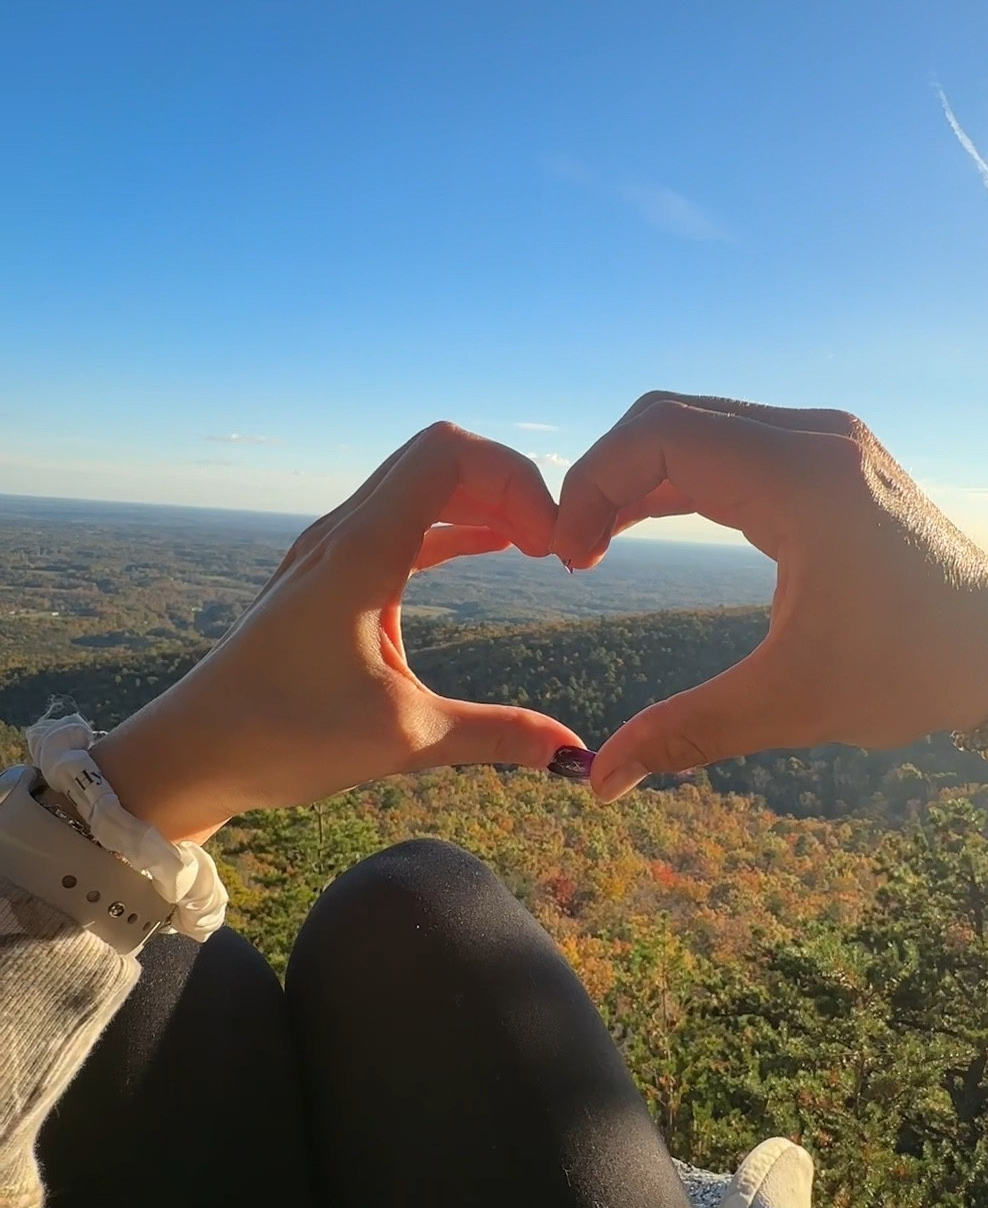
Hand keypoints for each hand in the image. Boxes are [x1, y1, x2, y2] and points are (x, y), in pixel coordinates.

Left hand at [93, 423, 584, 839]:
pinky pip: (403, 522)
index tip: (550, 547)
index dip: (517, 481)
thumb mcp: (403, 738)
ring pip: (421, 486)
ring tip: (537, 547)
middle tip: (555, 547)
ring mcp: (331, 551)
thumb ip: (496, 735)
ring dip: (483, 503)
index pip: (451, 453)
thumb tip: (575, 754)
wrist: (191, 752)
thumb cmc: (282, 737)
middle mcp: (343, 533)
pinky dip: (454, 526)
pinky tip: (494, 550)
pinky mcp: (327, 577)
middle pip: (442, 458)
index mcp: (360, 551)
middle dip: (510, 486)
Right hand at [553, 394, 987, 800]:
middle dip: (606, 480)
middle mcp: (814, 439)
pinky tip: (643, 525)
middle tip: (574, 555)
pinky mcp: (828, 458)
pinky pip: (729, 444)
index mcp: (804, 480)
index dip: (595, 484)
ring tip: (596, 547)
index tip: (571, 556)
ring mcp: (825, 440)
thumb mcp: (790, 704)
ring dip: (638, 479)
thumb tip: (597, 783)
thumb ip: (686, 733)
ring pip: (696, 427)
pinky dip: (678, 479)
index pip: (662, 435)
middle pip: (669, 419)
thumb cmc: (908, 670)